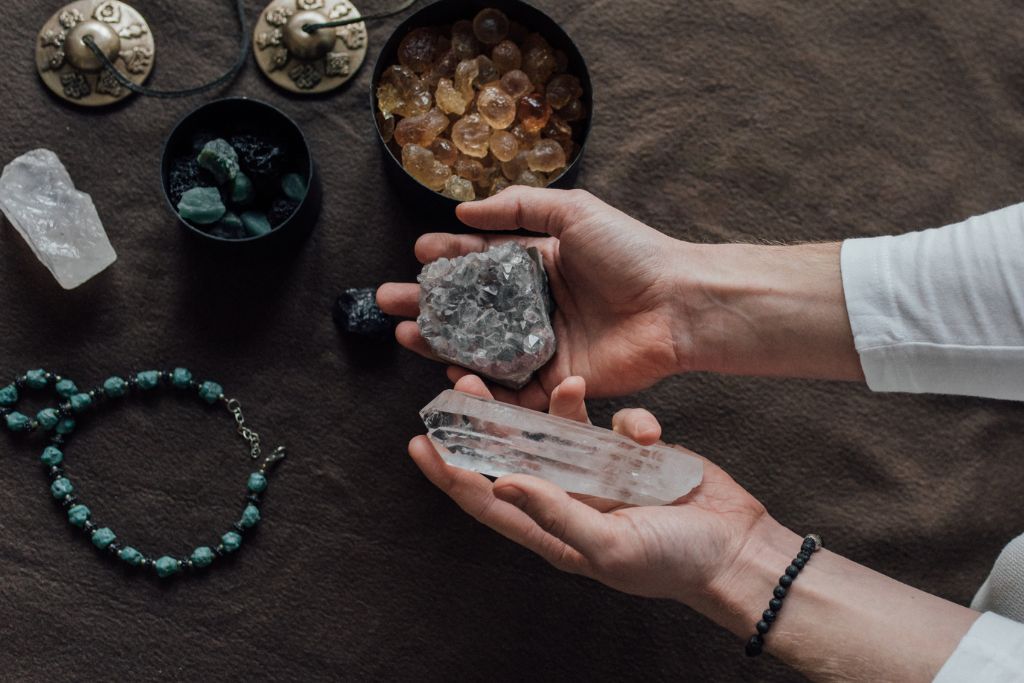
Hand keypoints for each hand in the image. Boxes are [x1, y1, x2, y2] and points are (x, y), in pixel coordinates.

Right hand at [378, 187, 694, 408]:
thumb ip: (519, 208)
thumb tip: (463, 211)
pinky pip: (509, 387)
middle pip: (470, 308)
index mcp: (538, 264)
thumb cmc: (631, 253)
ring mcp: (543, 345)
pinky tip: (449, 370)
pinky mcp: (555, 382)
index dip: (447, 259)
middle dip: (427, 304)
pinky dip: (479, 384)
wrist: (676, 305)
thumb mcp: (574, 212)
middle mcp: (535, 306)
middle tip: (389, 302)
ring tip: (406, 333)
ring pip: (480, 349)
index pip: (481, 262)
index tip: (417, 256)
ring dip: (440, 343)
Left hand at [407, 373, 768, 606]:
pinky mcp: (633, 452)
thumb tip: (501, 482)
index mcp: (554, 529)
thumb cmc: (673, 562)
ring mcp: (602, 473)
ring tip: (559, 383)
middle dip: (487, 423)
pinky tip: (649, 434)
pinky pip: (615, 423)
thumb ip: (555, 512)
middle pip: (515, 454)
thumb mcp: (608, 545)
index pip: (487, 501)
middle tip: (463, 385)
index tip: (420, 443)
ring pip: (559, 430)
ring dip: (551, 406)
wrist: (737, 549)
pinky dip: (628, 421)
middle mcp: (571, 498)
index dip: (451, 475)